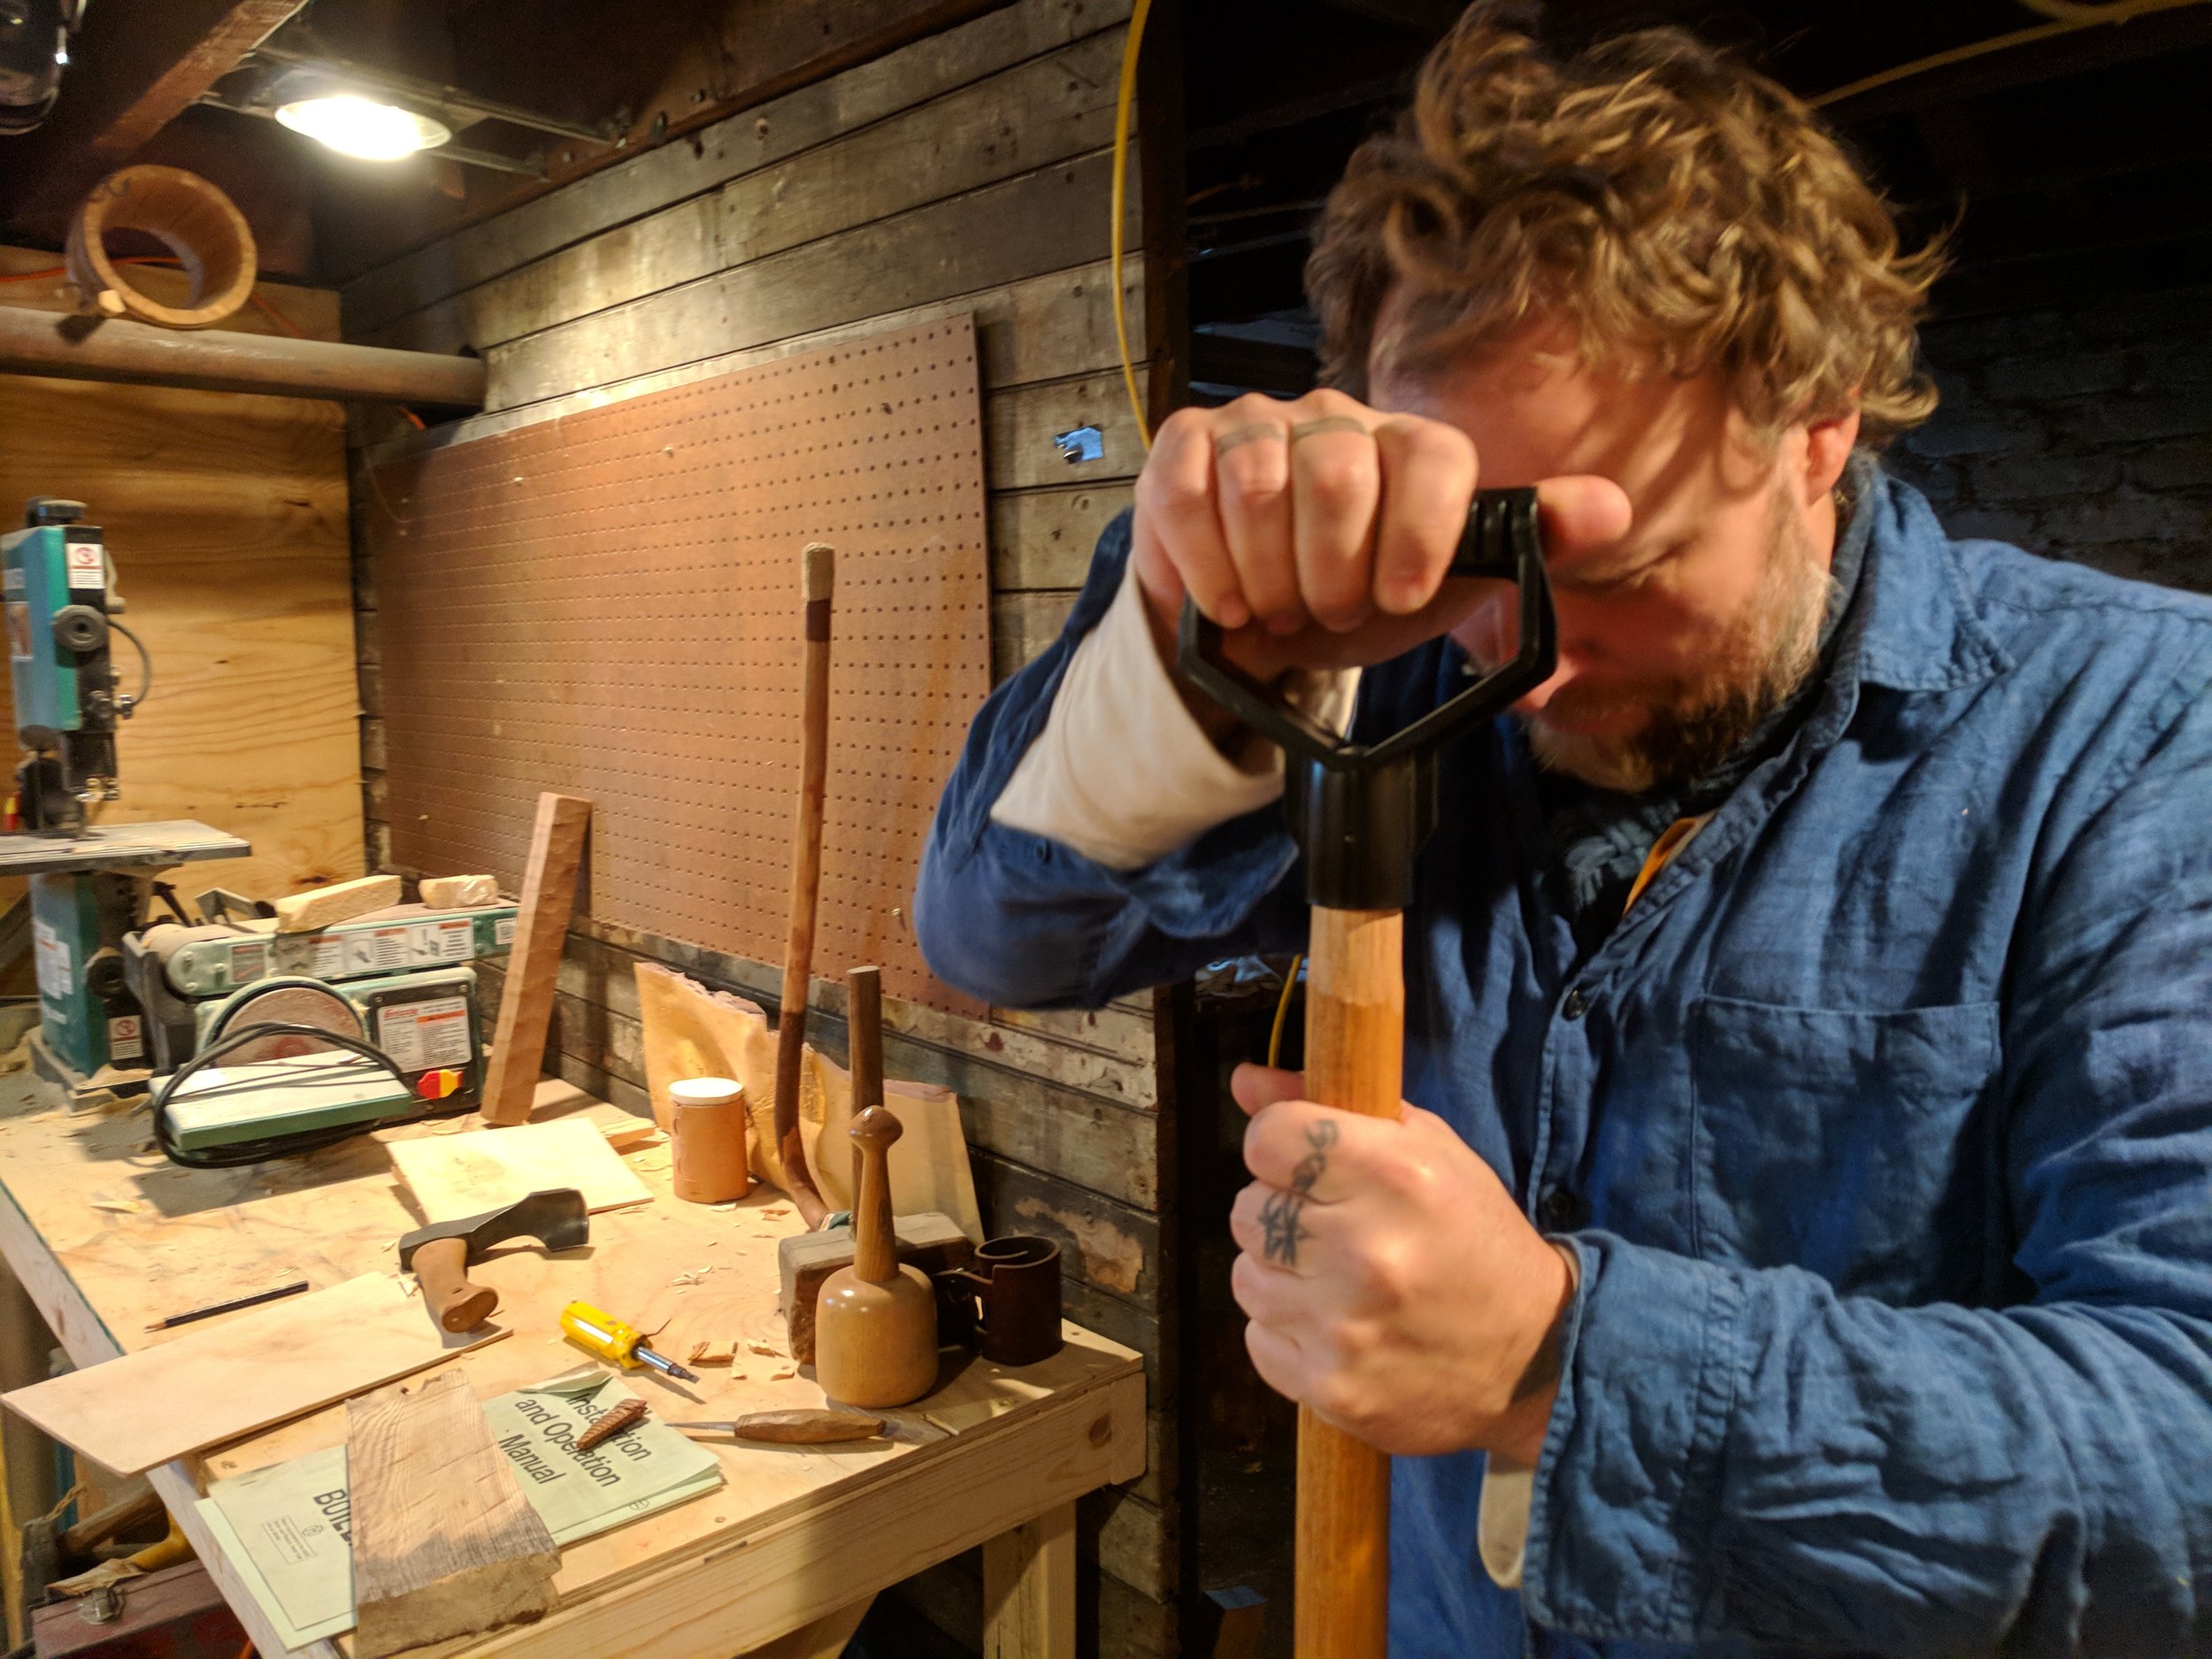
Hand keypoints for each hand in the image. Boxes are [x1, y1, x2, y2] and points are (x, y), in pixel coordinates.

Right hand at [1130, 388, 1631, 688]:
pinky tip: (1225, 603)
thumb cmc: (1358, 599)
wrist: (1259, 630)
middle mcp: (1334, 417)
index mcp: (1409, 445)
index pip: (1428, 458)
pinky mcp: (1185, 446)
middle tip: (1330, 613)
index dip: (1416, 536)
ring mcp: (1255, 425)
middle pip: (1336, 476)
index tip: (1397, 600)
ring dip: (1269, 580)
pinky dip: (1208, 568)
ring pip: (1259, 489)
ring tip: (1279, 610)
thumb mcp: (1450, 585)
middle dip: (1331, 573)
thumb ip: (1530, 542)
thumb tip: (1612, 508)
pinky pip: (1190, 496)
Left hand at [1227, 1063, 1574, 1461]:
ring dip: (1282, 1276)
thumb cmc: (1472, 1237)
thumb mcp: (1426, 1148)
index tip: (1305, 1167)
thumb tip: (1244, 1080)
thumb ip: (1327, 1106)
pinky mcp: (1330, 1387)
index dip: (1280, 1149)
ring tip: (1337, 1282)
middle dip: (1284, 1214)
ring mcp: (1344, 1326)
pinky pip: (1258, 1339)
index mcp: (1396, 1176)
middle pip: (1247, 1209)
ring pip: (1246, 1276)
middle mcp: (1366, 1250)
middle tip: (1334, 1230)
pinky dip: (1287, 1333)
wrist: (1534, 1355)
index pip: (1268, 1139)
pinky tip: (1337, 1327)